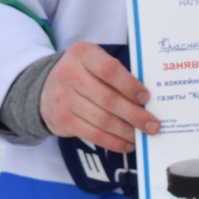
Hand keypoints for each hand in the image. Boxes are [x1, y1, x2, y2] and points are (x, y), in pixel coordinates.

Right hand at [39, 41, 159, 152]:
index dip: (130, 85)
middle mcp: (70, 75)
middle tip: (153, 124)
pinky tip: (127, 144)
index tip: (146, 97)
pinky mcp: (62, 120)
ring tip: (143, 136)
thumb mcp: (95, 60)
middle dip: (135, 115)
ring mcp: (64, 99)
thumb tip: (147, 99)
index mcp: (82, 54)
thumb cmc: (83, 72)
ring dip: (126, 131)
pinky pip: (92, 134)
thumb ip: (117, 73)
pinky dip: (113, 142)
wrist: (45, 87)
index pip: (109, 70)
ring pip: (102, 120)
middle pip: (108, 99)